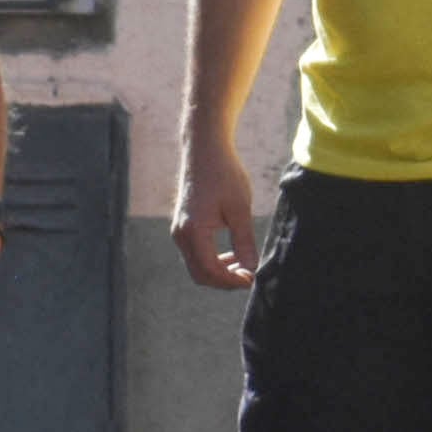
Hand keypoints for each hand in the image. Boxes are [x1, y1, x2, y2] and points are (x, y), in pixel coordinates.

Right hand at [172, 135, 262, 291]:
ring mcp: (179, 230)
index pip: (210, 271)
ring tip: (243, 265)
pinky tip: (232, 253)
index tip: (252, 279)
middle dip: (224, 280)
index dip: (231, 281)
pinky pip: (195, 253)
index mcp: (193, 231)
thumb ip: (244, 240)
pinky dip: (212, 260)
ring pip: (196, 265)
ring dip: (219, 271)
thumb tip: (252, 267)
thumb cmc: (224, 175)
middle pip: (200, 274)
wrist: (205, 150)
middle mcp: (181, 234)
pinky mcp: (183, 226)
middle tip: (248, 275)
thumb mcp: (240, 209)